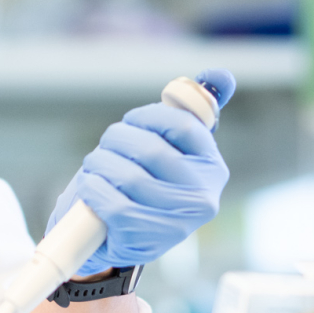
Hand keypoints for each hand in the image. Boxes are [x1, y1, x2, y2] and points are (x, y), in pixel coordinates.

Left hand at [47, 69, 234, 277]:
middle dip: (117, 139)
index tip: (132, 122)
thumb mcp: (175, 149)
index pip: (182, 125)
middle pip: (149, 149)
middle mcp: (202, 197)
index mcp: (212, 168)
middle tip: (107, 145)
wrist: (121, 238)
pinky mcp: (145, 237)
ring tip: (96, 166)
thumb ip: (196, 110)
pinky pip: (111, 201)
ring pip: (127, 175)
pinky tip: (91, 187)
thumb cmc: (148, 182)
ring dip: (100, 163)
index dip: (148, 116)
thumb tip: (222, 74)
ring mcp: (175, 222)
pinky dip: (93, 187)